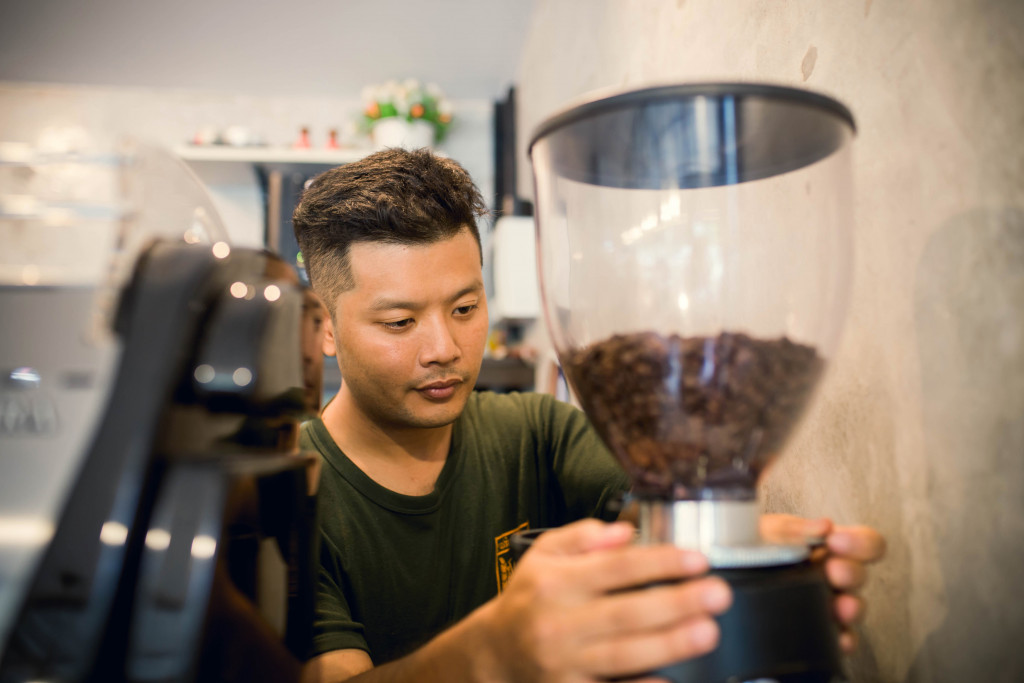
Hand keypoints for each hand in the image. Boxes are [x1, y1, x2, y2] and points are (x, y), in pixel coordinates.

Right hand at [476, 519, 731, 682]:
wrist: (494, 655)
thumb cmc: (529, 601)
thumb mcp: (542, 556)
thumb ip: (582, 537)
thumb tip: (625, 531)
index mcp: (556, 582)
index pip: (615, 568)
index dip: (659, 562)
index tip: (698, 559)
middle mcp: (559, 622)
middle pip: (625, 612)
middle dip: (676, 603)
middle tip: (717, 594)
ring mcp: (564, 663)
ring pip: (624, 655)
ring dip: (669, 644)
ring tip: (707, 632)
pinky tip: (672, 680)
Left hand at [761, 514, 886, 653]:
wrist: (728, 574)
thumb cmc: (754, 548)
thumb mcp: (770, 531)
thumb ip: (796, 528)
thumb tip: (823, 526)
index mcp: (828, 546)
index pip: (866, 543)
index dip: (861, 542)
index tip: (837, 541)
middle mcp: (833, 575)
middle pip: (860, 576)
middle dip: (851, 573)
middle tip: (834, 570)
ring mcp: (827, 603)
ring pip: (853, 608)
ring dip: (851, 607)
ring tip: (838, 605)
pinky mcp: (819, 630)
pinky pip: (840, 639)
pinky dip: (843, 640)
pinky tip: (838, 638)